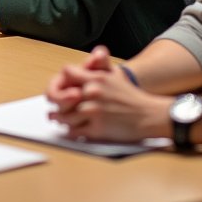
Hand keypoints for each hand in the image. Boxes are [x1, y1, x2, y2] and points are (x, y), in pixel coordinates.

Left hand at [47, 53, 169, 143]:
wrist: (149, 114)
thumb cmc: (131, 96)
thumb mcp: (114, 76)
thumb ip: (96, 70)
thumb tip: (80, 68)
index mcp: (96, 78)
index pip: (67, 73)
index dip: (60, 81)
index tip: (58, 89)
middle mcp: (92, 92)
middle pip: (62, 98)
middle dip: (57, 105)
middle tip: (52, 111)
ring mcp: (94, 111)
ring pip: (66, 117)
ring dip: (61, 121)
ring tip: (59, 121)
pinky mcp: (98, 129)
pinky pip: (76, 132)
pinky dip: (71, 133)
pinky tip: (71, 131)